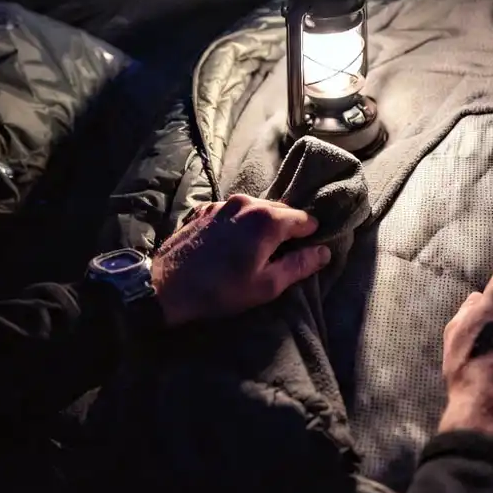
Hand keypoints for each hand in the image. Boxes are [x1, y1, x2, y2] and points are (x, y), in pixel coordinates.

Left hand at [149, 194, 331, 326]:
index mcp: (268, 218)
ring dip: (262, 226)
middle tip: (281, 256)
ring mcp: (224, 203)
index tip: (303, 255)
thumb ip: (300, 265)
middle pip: (282, 211)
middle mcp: (248, 202)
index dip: (309, 238)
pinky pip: (235, 212)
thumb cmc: (221, 290)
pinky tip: (231, 245)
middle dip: (286, 230)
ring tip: (255, 252)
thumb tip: (324, 252)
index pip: (305, 219)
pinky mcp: (205, 209)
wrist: (167, 285)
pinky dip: (240, 224)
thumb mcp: (267, 285)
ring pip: (257, 209)